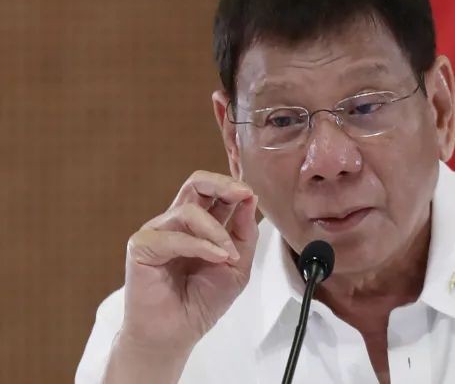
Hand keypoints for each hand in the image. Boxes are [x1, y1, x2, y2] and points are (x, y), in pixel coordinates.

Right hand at [120, 170, 258, 350]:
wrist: (177, 333)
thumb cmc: (203, 301)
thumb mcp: (237, 265)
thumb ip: (245, 232)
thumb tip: (250, 197)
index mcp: (199, 224)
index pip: (213, 190)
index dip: (233, 186)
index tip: (251, 194)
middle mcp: (177, 223)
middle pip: (195, 182)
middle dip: (222, 184)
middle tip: (241, 194)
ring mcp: (158, 232)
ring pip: (188, 210)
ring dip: (216, 230)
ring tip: (229, 254)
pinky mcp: (141, 247)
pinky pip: (172, 236)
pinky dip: (199, 245)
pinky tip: (216, 258)